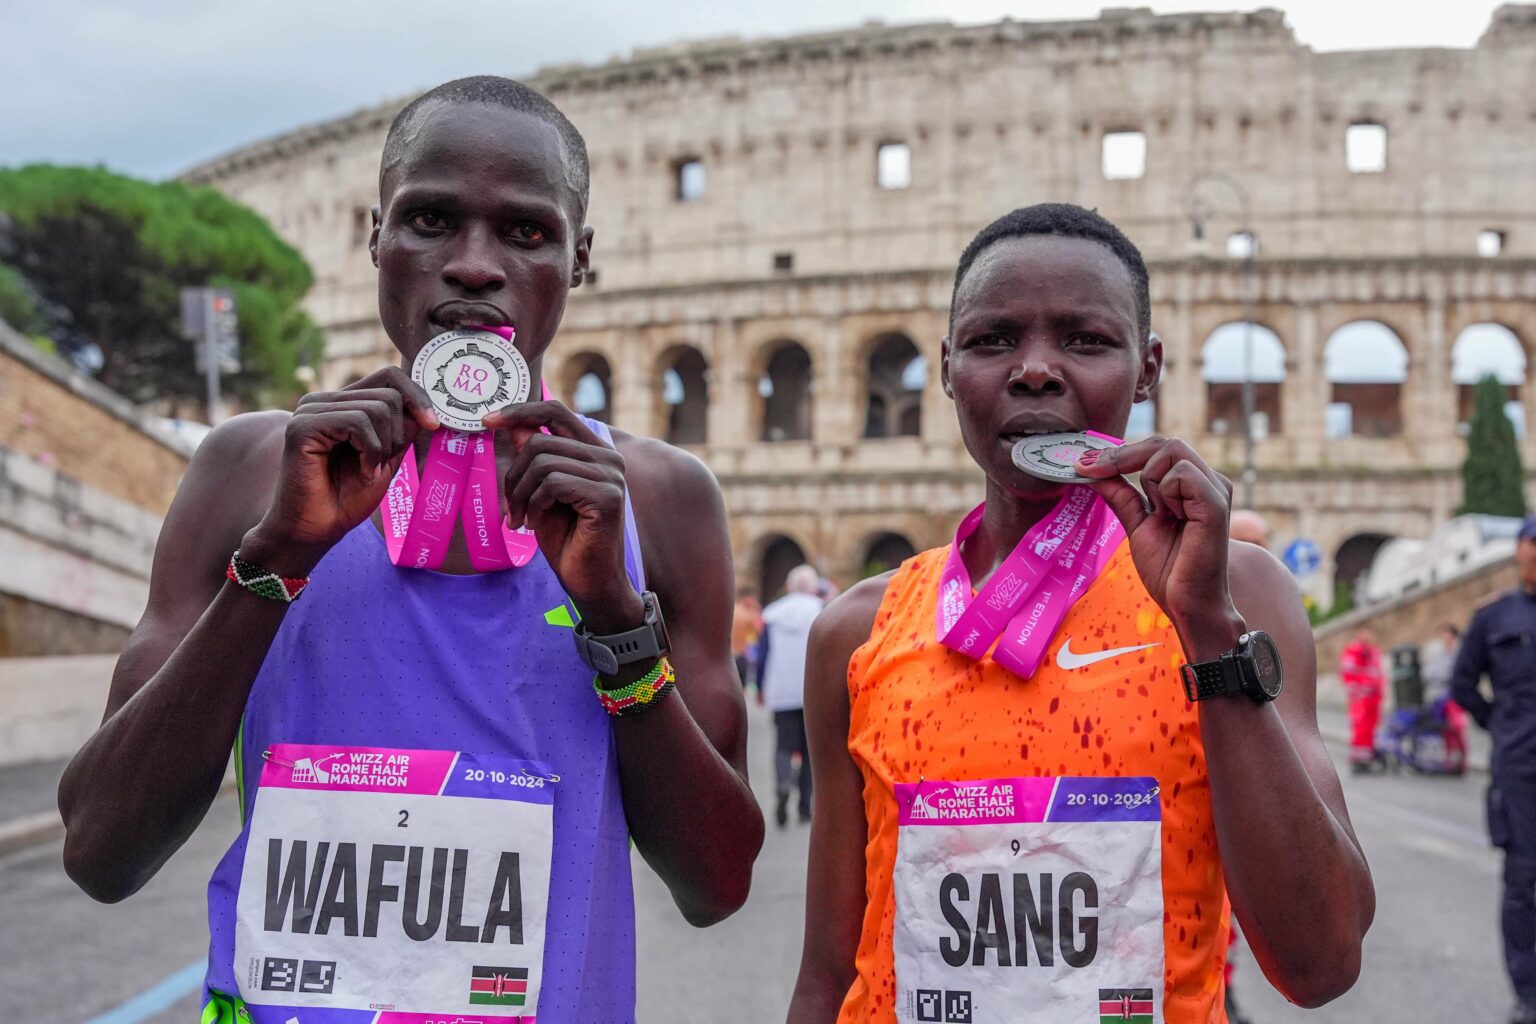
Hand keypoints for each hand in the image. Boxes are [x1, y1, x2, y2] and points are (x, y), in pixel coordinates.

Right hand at [248, 367, 437, 571]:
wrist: (318, 529)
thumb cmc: (349, 497)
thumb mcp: (387, 455)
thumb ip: (403, 427)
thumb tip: (426, 403)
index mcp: (342, 403)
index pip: (388, 376)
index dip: (417, 395)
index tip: (434, 424)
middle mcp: (323, 400)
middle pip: (389, 394)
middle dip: (398, 435)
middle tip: (381, 464)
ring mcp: (310, 410)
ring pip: (377, 409)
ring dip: (384, 448)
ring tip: (368, 470)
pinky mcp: (302, 426)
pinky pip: (357, 423)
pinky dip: (370, 452)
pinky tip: (361, 473)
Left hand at [485, 401, 643, 632]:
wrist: (589, 582)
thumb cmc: (567, 539)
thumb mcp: (541, 493)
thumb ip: (535, 459)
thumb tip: (516, 425)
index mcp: (595, 451)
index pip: (556, 411)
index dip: (520, 410)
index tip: (487, 420)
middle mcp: (608, 458)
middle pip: (540, 440)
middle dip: (514, 475)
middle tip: (509, 508)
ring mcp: (611, 476)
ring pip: (543, 463)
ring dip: (520, 494)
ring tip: (520, 519)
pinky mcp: (607, 497)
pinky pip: (553, 484)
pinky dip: (534, 504)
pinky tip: (533, 523)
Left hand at [1074, 435, 1243, 653]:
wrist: (1187, 603)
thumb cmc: (1170, 570)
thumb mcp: (1136, 525)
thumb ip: (1121, 496)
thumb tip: (1092, 470)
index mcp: (1192, 484)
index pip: (1156, 448)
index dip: (1118, 452)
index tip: (1082, 463)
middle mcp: (1207, 481)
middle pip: (1163, 441)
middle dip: (1122, 455)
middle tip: (1091, 469)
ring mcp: (1214, 489)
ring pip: (1171, 450)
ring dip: (1149, 478)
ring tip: (1157, 512)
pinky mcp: (1215, 503)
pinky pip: (1182, 473)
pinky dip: (1166, 490)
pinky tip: (1171, 516)